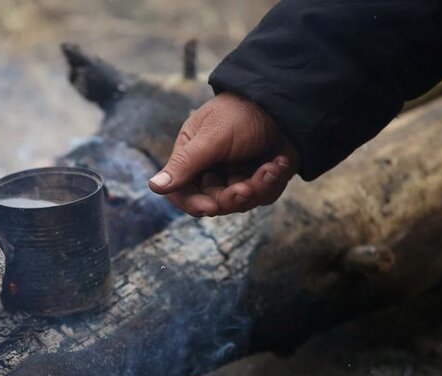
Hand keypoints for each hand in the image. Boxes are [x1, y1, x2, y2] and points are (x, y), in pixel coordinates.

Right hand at [148, 92, 299, 215]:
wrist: (288, 101)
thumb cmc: (243, 112)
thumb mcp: (212, 137)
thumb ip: (184, 164)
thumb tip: (153, 187)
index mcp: (192, 155)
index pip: (182, 191)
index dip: (193, 203)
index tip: (211, 208)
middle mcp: (211, 168)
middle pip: (212, 202)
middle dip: (231, 197)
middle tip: (246, 188)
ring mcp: (237, 174)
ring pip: (240, 203)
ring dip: (256, 188)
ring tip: (271, 167)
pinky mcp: (259, 178)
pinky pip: (262, 195)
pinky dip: (272, 182)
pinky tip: (279, 163)